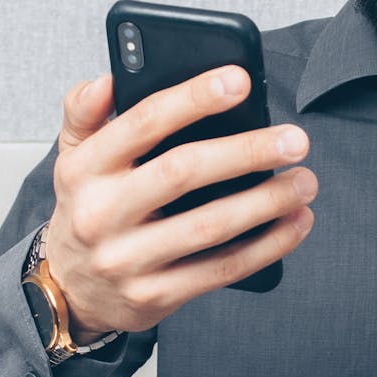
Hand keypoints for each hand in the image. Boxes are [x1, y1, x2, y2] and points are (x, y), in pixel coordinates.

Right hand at [46, 65, 317, 341]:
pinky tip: (296, 222)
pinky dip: (268, 246)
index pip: (142, 123)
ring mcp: (128, 260)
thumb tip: (109, 80)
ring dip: (267, 202)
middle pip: (182, 173)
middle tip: (295, 140)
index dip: (193, 98)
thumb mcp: (73, 156)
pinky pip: (222, 270)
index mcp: (85, 168)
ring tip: (304, 180)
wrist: (71, 292)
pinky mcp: (155, 296)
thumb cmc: (88, 208)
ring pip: (209, 226)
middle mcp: (100, 213)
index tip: (240, 81)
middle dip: (245, 152)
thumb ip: (85, 111)